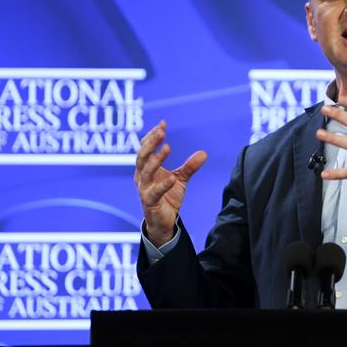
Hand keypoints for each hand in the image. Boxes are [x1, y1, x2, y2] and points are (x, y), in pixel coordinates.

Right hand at [134, 121, 206, 246]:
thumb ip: (189, 167)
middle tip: (161, 132)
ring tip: (167, 148)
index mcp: (146, 169)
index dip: (152, 136)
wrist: (163, 222)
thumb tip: (204, 153)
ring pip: (145, 171)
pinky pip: (154, 192)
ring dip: (155, 159)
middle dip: (151, 143)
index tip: (163, 124)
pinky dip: (163, 184)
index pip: (145, 149)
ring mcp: (144, 189)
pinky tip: (172, 178)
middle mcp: (142, 177)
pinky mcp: (149, 202)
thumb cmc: (168, 198)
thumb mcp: (180, 179)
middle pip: (142, 156)